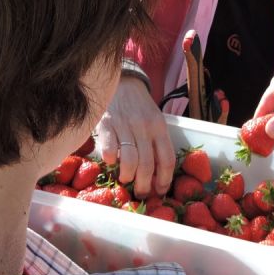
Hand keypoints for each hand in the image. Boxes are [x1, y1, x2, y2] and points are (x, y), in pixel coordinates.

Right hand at [95, 76, 175, 195]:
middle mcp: (144, 128)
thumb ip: (156, 142)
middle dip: (144, 185)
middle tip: (140, 193)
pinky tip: (111, 161)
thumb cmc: (140, 107)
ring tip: (125, 179)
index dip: (164, 180)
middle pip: (147, 165)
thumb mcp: (155, 120)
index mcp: (160, 128)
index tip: (160, 191)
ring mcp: (125, 126)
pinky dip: (110, 160)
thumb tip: (156, 175)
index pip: (167, 159)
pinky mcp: (106, 124)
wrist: (123, 82)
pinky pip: (110, 149)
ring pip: (130, 161)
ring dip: (127, 176)